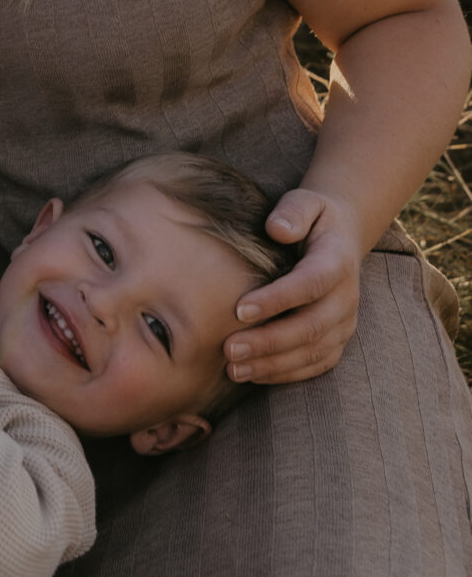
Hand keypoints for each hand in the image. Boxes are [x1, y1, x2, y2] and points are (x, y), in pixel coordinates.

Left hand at [225, 187, 362, 384]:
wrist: (342, 236)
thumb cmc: (314, 217)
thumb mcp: (306, 201)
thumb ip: (293, 211)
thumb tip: (277, 229)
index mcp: (338, 261)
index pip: (309, 285)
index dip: (277, 300)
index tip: (239, 310)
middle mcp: (346, 298)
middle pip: (311, 327)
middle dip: (269, 342)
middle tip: (229, 349)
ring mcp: (345, 323)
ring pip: (313, 352)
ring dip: (274, 364)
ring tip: (234, 369)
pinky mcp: (338, 340)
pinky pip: (316, 364)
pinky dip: (286, 374)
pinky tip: (254, 375)